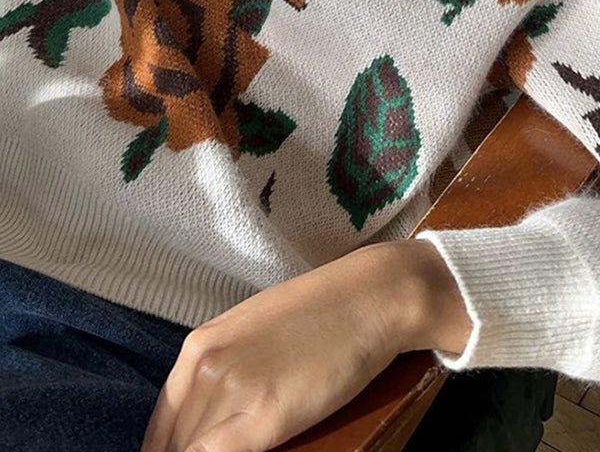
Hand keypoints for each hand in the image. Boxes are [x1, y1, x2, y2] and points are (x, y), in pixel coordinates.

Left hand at [139, 239, 451, 451]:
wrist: (367, 297)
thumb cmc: (317, 314)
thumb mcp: (251, 334)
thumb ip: (220, 371)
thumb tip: (203, 417)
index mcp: (199, 345)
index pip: (161, 423)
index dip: (167, 450)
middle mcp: (207, 367)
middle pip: (174, 443)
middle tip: (220, 450)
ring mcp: (235, 390)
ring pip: (194, 451)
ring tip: (242, 446)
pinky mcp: (266, 416)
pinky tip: (252, 450)